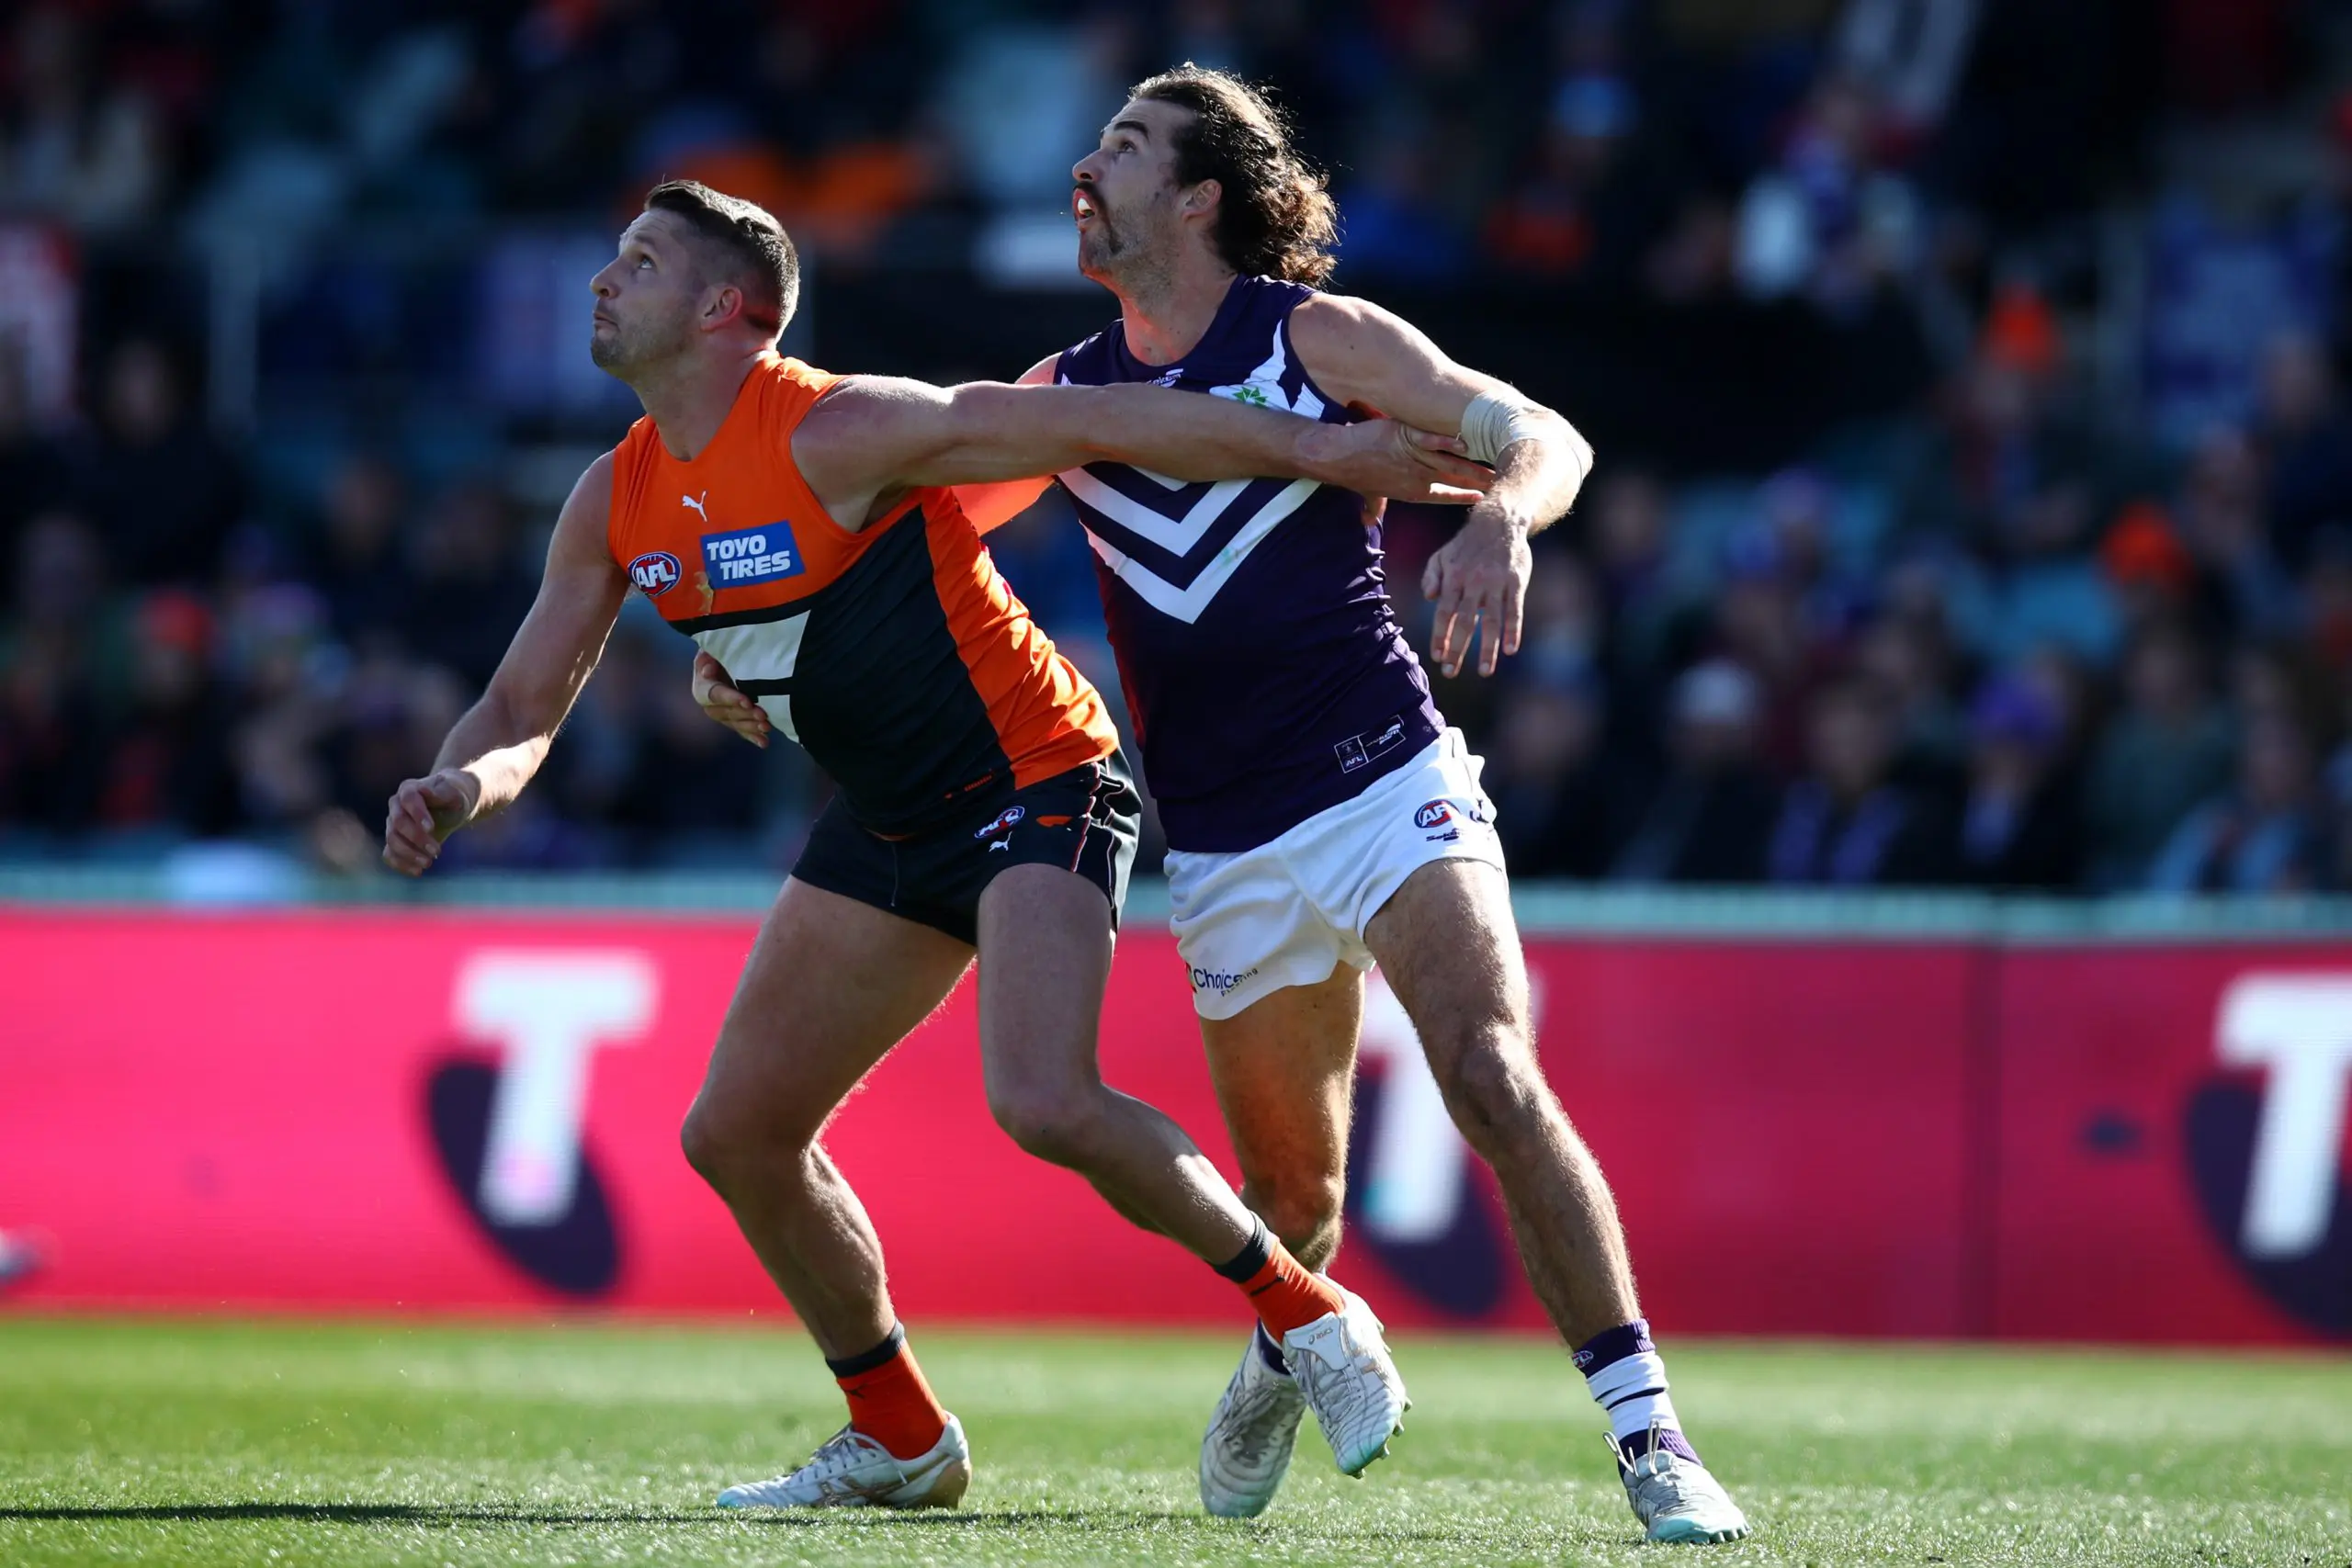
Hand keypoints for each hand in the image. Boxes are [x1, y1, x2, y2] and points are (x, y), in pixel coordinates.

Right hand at [382, 768, 480, 875]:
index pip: (409, 800)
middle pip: (398, 823)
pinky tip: (418, 872)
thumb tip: (424, 790)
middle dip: (417, 839)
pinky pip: (389, 854)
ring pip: (392, 841)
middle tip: (437, 852)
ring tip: (428, 863)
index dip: (418, 814)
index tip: (432, 829)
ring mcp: (392, 824)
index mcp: (409, 789)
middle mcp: (396, 806)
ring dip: (409, 854)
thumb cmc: (454, 797)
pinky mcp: (394, 840)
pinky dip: (401, 864)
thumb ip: (442, 792)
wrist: (450, 806)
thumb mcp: (454, 793)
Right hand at [693, 651, 771, 747]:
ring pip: (735, 724)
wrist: (737, 656)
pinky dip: (753, 737)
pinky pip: (742, 730)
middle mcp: (710, 703)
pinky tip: (764, 743)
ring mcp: (723, 713)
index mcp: (702, 685)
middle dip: (745, 716)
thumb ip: (711, 655)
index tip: (747, 702)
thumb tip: (707, 671)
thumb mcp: (717, 646)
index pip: (715, 694)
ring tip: (766, 727)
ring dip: (751, 727)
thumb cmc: (727, 648)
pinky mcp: (735, 720)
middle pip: (726, 713)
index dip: (730, 699)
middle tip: (763, 716)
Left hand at [1300, 419, 1491, 504]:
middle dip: (1479, 481)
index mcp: (1413, 491)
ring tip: (1493, 465)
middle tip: (1502, 481)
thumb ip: (1373, 508)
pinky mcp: (1406, 438)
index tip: (1485, 497)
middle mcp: (1417, 477)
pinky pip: (1431, 442)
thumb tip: (1367, 522)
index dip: (1465, 496)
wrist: (1339, 457)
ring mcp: (1413, 458)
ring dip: (1472, 465)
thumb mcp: (1368, 494)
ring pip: (1449, 463)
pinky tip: (1465, 444)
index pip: (1446, 495)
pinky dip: (1447, 443)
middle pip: (1455, 479)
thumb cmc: (1355, 475)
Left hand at [1422, 503, 1531, 677]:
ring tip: (1485, 671)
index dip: (1440, 636)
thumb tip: (1427, 598)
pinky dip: (1513, 631)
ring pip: (1491, 620)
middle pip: (1465, 622)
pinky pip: (1515, 610)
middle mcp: (1474, 583)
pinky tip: (1511, 650)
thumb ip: (1431, 576)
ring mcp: (1496, 583)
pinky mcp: (1516, 582)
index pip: (1443, 613)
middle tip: (1451, 672)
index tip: (1437, 657)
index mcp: (1454, 579)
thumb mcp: (1442, 555)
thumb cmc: (1466, 544)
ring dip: (1487, 648)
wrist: (1499, 521)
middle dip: (1457, 649)